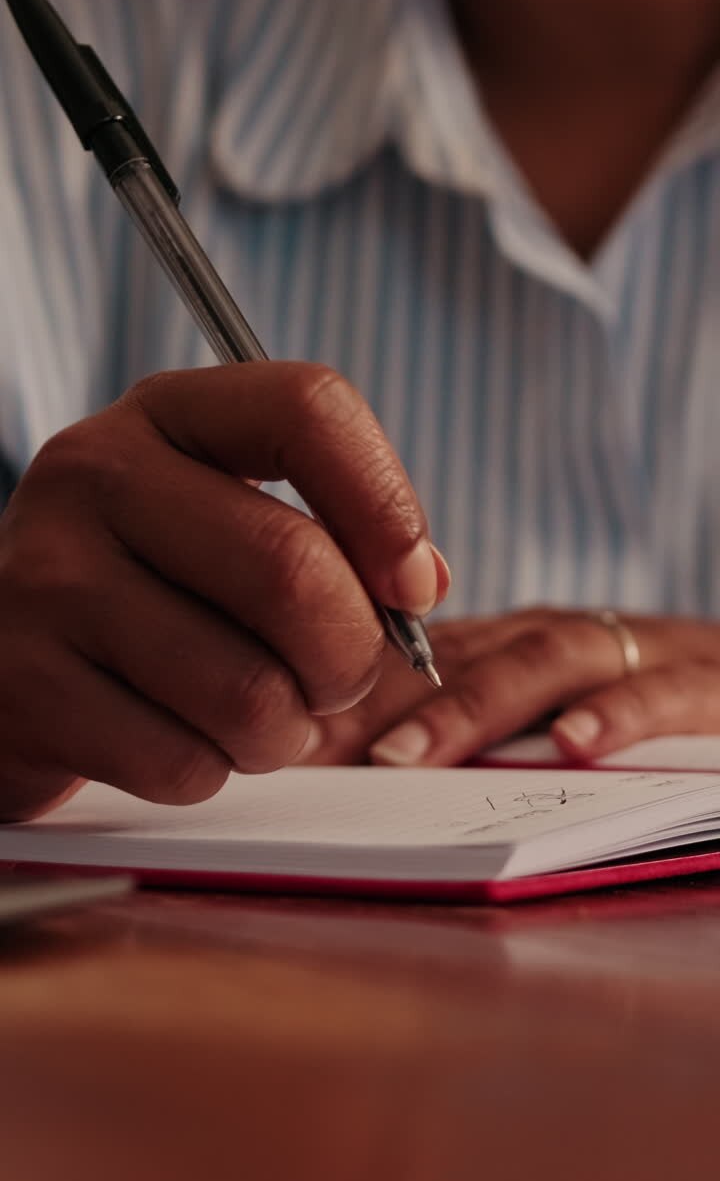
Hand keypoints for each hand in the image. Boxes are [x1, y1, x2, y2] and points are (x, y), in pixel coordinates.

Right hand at [0, 362, 447, 820]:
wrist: (5, 651)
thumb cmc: (149, 585)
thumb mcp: (224, 518)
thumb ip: (332, 535)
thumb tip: (422, 585)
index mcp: (165, 416)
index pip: (307, 409)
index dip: (388, 505)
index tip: (414, 586)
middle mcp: (94, 477)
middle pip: (292, 570)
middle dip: (348, 656)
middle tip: (335, 678)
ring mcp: (47, 582)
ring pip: (247, 691)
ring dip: (283, 731)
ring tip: (254, 714)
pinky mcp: (26, 689)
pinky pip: (185, 764)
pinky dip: (213, 771)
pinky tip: (182, 738)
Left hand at [300, 608, 719, 765]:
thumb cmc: (633, 700)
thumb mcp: (540, 713)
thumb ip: (468, 731)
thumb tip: (355, 768)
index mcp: (510, 645)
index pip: (411, 662)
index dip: (341, 694)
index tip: (272, 734)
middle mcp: (555, 640)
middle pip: (454, 659)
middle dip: (375, 704)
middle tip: (305, 749)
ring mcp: (626, 653)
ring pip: (539, 664)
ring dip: (468, 710)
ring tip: (402, 758)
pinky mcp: (703, 683)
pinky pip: (659, 691)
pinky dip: (618, 714)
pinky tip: (573, 747)